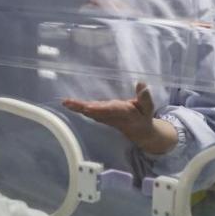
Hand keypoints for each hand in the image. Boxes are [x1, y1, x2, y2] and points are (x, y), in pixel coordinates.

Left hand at [62, 83, 178, 154]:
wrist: (139, 132)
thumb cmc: (143, 117)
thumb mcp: (148, 108)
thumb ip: (144, 98)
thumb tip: (140, 83)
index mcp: (124, 114)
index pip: (111, 110)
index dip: (100, 109)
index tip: (89, 107)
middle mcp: (112, 116)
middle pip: (95, 112)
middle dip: (82, 108)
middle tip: (68, 103)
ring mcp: (105, 117)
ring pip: (90, 112)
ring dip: (78, 108)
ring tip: (66, 102)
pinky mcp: (102, 116)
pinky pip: (89, 112)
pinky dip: (79, 108)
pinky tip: (70, 104)